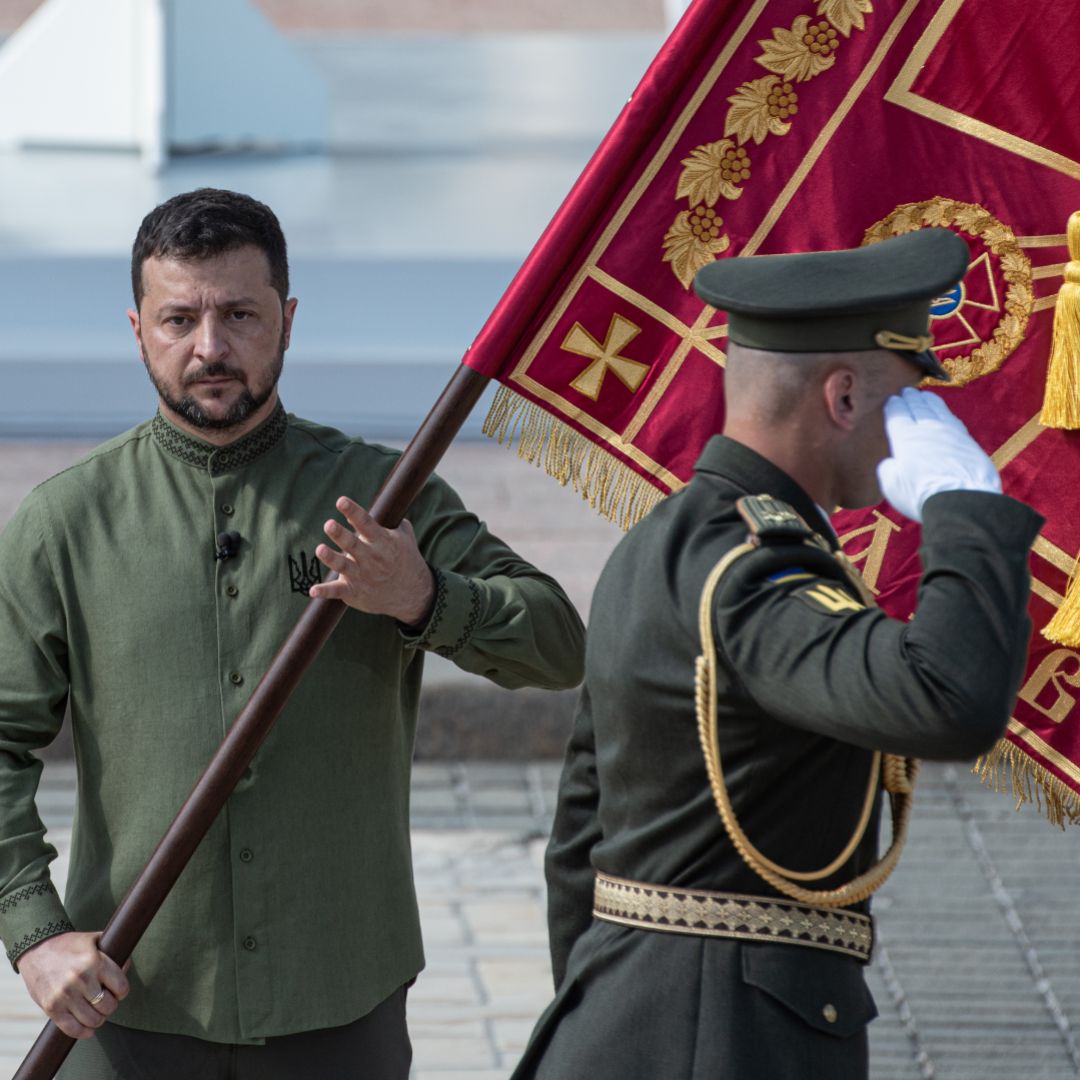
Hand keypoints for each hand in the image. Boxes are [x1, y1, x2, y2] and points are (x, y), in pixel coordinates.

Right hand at [18, 931, 128, 1038]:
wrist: (37, 949)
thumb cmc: (70, 945)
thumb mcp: (94, 940)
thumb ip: (113, 952)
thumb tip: (127, 967)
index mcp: (95, 962)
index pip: (121, 987)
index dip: (122, 991)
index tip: (118, 991)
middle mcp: (81, 979)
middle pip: (108, 1006)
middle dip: (110, 1005)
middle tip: (106, 1002)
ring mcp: (65, 995)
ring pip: (93, 1020)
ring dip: (98, 1019)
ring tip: (97, 1013)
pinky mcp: (51, 1008)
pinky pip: (72, 1029)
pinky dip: (84, 1032)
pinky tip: (88, 1028)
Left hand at [310, 497, 434, 624]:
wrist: (413, 594)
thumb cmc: (406, 560)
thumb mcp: (405, 538)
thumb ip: (391, 522)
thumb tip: (373, 507)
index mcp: (383, 541)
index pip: (366, 523)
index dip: (353, 512)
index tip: (341, 501)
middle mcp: (371, 558)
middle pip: (352, 544)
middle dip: (340, 535)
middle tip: (328, 524)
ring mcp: (362, 576)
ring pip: (343, 566)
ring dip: (331, 558)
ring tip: (319, 549)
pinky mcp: (354, 592)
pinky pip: (337, 591)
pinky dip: (325, 591)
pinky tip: (312, 590)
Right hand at [877, 387, 1000, 522]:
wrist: (962, 500)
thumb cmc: (921, 495)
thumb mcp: (891, 485)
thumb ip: (888, 468)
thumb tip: (893, 462)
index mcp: (905, 437)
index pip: (897, 413)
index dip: (894, 405)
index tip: (892, 399)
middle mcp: (927, 429)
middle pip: (918, 406)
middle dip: (910, 397)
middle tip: (907, 391)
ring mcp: (950, 432)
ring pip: (937, 409)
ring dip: (929, 400)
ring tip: (924, 395)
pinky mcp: (967, 441)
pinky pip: (953, 420)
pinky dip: (945, 413)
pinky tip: (945, 414)